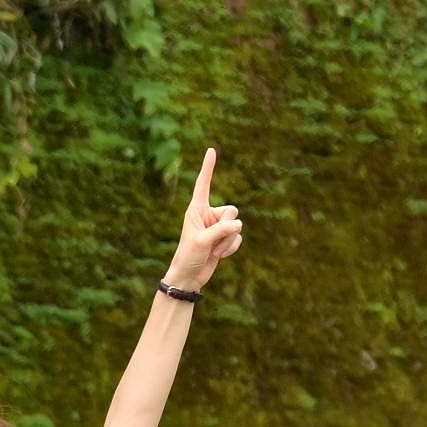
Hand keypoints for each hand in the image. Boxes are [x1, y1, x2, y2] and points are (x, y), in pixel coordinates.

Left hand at [164, 148, 243, 291]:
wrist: (188, 276)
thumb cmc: (188, 257)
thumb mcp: (201, 242)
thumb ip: (220, 231)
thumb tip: (238, 225)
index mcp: (196, 209)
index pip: (203, 184)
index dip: (208, 167)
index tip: (211, 150)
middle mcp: (208, 215)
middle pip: (232, 211)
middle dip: (226, 228)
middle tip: (211, 241)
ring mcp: (217, 226)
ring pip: (237, 226)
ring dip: (227, 241)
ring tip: (213, 250)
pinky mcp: (224, 237)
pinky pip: (238, 237)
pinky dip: (231, 247)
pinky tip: (219, 255)